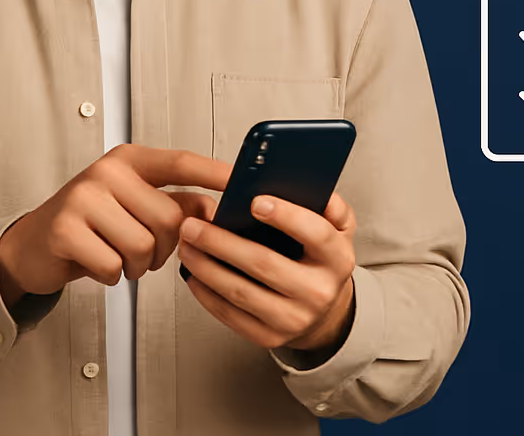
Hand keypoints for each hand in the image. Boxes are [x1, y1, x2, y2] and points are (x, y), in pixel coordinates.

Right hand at [0, 145, 229, 301]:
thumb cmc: (88, 226)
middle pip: (168, 218)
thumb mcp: (133, 206)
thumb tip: (215, 210)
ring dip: (136, 266)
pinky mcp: (66, 229)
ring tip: (117, 256)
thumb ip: (175, 204)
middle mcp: (106, 172)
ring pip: (143, 246)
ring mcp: (83, 197)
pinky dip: (111, 276)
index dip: (213, 172)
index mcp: (128, 162)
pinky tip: (97, 263)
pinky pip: (114, 265)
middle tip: (141, 251)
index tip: (240, 180)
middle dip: (162, 249)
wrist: (33, 246)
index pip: (179, 162)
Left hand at [177, 191, 357, 353]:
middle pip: (263, 263)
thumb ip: (329, 206)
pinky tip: (193, 274)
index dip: (286, 216)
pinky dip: (206, 293)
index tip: (255, 201)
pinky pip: (230, 315)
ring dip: (205, 266)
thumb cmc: (319, 261)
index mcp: (337, 259)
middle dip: (221, 241)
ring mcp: (293, 319)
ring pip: (240, 291)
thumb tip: (307, 186)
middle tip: (192, 224)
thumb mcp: (337, 229)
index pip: (315, 235)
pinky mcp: (269, 337)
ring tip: (186, 245)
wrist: (323, 311)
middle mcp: (318, 292)